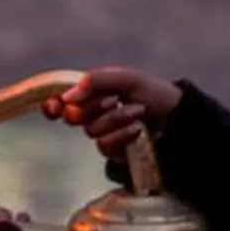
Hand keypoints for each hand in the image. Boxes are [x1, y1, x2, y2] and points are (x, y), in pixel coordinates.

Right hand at [46, 67, 180, 158]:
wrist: (177, 118)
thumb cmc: (153, 93)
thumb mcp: (125, 79)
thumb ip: (95, 82)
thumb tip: (68, 97)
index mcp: (92, 92)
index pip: (61, 99)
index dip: (52, 104)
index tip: (54, 106)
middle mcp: (94, 113)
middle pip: (71, 116)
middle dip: (92, 108)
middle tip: (112, 101)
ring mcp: (103, 133)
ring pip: (91, 131)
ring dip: (116, 120)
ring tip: (138, 112)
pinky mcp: (113, 151)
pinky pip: (105, 146)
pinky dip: (122, 135)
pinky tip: (137, 128)